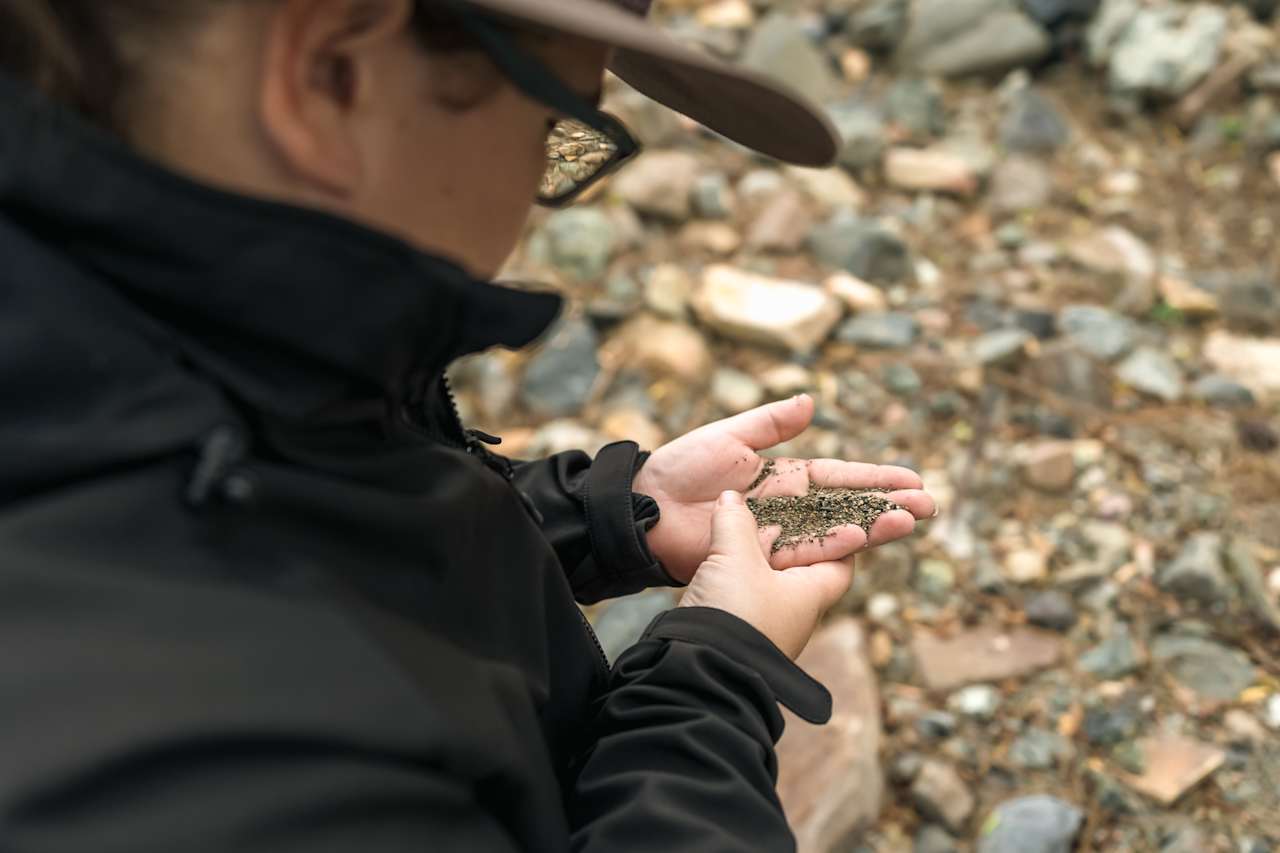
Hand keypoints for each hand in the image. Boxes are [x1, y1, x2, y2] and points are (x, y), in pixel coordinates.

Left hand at [633, 395, 935, 583]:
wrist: (643, 508)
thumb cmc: (681, 467)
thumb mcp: (729, 436)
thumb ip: (770, 423)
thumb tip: (812, 401)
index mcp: (783, 476)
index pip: (840, 477)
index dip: (875, 478)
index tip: (912, 480)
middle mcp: (788, 508)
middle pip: (848, 507)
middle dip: (888, 507)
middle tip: (929, 508)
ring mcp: (777, 534)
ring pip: (834, 532)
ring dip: (872, 528)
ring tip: (910, 524)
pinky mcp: (761, 557)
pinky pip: (802, 553)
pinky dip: (832, 547)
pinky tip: (862, 540)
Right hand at [679, 491, 852, 659]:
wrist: (697, 671)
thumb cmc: (734, 613)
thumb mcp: (735, 558)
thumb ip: (734, 523)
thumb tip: (730, 497)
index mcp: (811, 595)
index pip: (844, 562)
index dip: (844, 536)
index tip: (838, 514)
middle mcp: (794, 611)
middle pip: (804, 565)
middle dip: (795, 536)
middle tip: (786, 508)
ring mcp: (766, 622)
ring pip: (770, 577)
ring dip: (761, 552)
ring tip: (751, 524)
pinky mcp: (736, 627)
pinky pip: (744, 589)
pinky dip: (739, 569)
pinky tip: (724, 554)